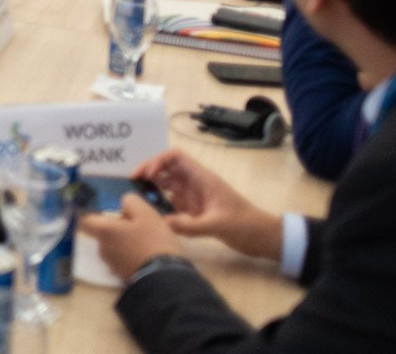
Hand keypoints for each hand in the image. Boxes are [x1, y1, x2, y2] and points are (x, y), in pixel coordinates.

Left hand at [79, 194, 182, 283]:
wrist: (166, 280)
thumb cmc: (153, 242)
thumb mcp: (146, 213)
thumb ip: (131, 202)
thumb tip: (123, 204)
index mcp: (104, 232)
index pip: (85, 220)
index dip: (95, 213)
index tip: (111, 211)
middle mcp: (103, 249)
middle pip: (105, 233)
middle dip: (119, 227)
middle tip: (140, 225)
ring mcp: (113, 265)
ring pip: (116, 246)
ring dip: (127, 242)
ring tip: (150, 241)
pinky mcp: (125, 277)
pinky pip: (125, 260)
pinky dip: (133, 255)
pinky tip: (151, 254)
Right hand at [132, 150, 282, 261]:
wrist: (263, 238)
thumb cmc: (245, 225)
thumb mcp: (218, 225)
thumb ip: (191, 225)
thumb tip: (160, 223)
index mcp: (202, 178)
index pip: (176, 157)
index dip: (158, 161)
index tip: (146, 175)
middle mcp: (195, 184)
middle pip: (167, 169)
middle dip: (149, 172)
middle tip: (132, 183)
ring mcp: (194, 198)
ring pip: (167, 185)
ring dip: (152, 187)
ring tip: (136, 196)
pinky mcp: (194, 212)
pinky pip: (171, 203)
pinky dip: (159, 204)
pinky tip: (150, 212)